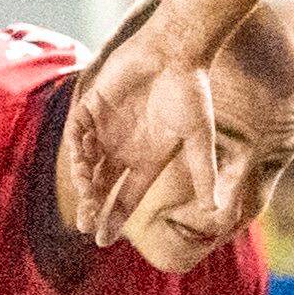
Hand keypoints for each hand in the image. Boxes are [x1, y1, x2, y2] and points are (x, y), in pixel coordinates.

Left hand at [64, 32, 224, 245]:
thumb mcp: (200, 139)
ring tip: (86, 193)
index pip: (127, 196)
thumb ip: (205, 174)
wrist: (174, 53)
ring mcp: (106, 129)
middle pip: (101, 185)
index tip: (102, 241)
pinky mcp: (91, 107)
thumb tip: (217, 211)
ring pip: (86, 164)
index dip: (115, 218)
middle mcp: (124, 149)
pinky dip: (76, 150)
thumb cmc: (192, 94)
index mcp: (149, 160)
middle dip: (93, 206)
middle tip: (86, 225)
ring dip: (84, 181)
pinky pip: (76, 134)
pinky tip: (81, 162)